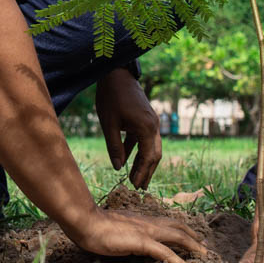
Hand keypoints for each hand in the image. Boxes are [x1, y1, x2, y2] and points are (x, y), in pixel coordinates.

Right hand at [66, 208, 204, 262]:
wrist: (87, 222)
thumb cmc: (97, 226)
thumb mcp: (118, 228)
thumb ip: (129, 232)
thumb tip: (132, 239)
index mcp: (143, 220)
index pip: (168, 222)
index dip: (182, 228)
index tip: (193, 235)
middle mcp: (149, 224)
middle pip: (179, 228)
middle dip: (194, 236)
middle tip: (205, 246)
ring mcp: (147, 232)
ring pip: (178, 237)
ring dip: (193, 246)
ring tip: (204, 255)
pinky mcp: (143, 242)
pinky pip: (166, 253)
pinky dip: (179, 261)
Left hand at [95, 69, 161, 188]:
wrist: (116, 74)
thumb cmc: (111, 97)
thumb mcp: (109, 124)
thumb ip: (114, 146)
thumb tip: (118, 167)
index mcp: (146, 127)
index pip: (149, 156)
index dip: (142, 172)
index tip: (135, 186)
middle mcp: (153, 125)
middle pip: (154, 154)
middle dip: (146, 171)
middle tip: (139, 188)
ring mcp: (151, 121)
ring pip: (150, 147)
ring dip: (143, 162)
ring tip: (135, 178)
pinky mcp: (145, 118)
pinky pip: (143, 138)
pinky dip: (137, 150)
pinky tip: (127, 160)